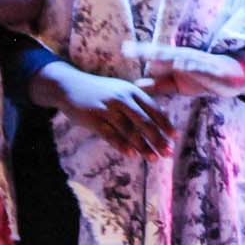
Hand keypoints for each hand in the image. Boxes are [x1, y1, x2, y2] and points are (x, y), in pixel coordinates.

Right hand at [50, 65, 174, 157]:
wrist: (68, 85)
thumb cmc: (101, 92)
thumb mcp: (122, 91)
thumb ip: (139, 105)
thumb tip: (161, 121)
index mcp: (132, 91)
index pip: (154, 110)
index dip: (166, 124)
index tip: (176, 138)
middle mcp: (121, 98)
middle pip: (144, 121)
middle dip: (158, 139)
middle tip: (168, 153)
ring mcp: (106, 108)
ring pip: (129, 130)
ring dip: (142, 146)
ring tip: (153, 158)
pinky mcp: (92, 117)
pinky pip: (109, 134)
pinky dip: (121, 145)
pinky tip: (131, 155)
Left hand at [127, 42, 244, 99]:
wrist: (232, 77)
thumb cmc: (201, 79)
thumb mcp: (176, 84)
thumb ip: (157, 85)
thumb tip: (135, 85)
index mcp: (175, 60)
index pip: (155, 54)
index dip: (141, 52)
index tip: (124, 49)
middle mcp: (185, 57)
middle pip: (165, 53)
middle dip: (150, 51)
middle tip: (133, 49)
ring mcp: (199, 62)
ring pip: (182, 59)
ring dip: (168, 57)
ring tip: (154, 57)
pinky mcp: (212, 71)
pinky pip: (201, 69)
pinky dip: (192, 67)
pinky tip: (183, 66)